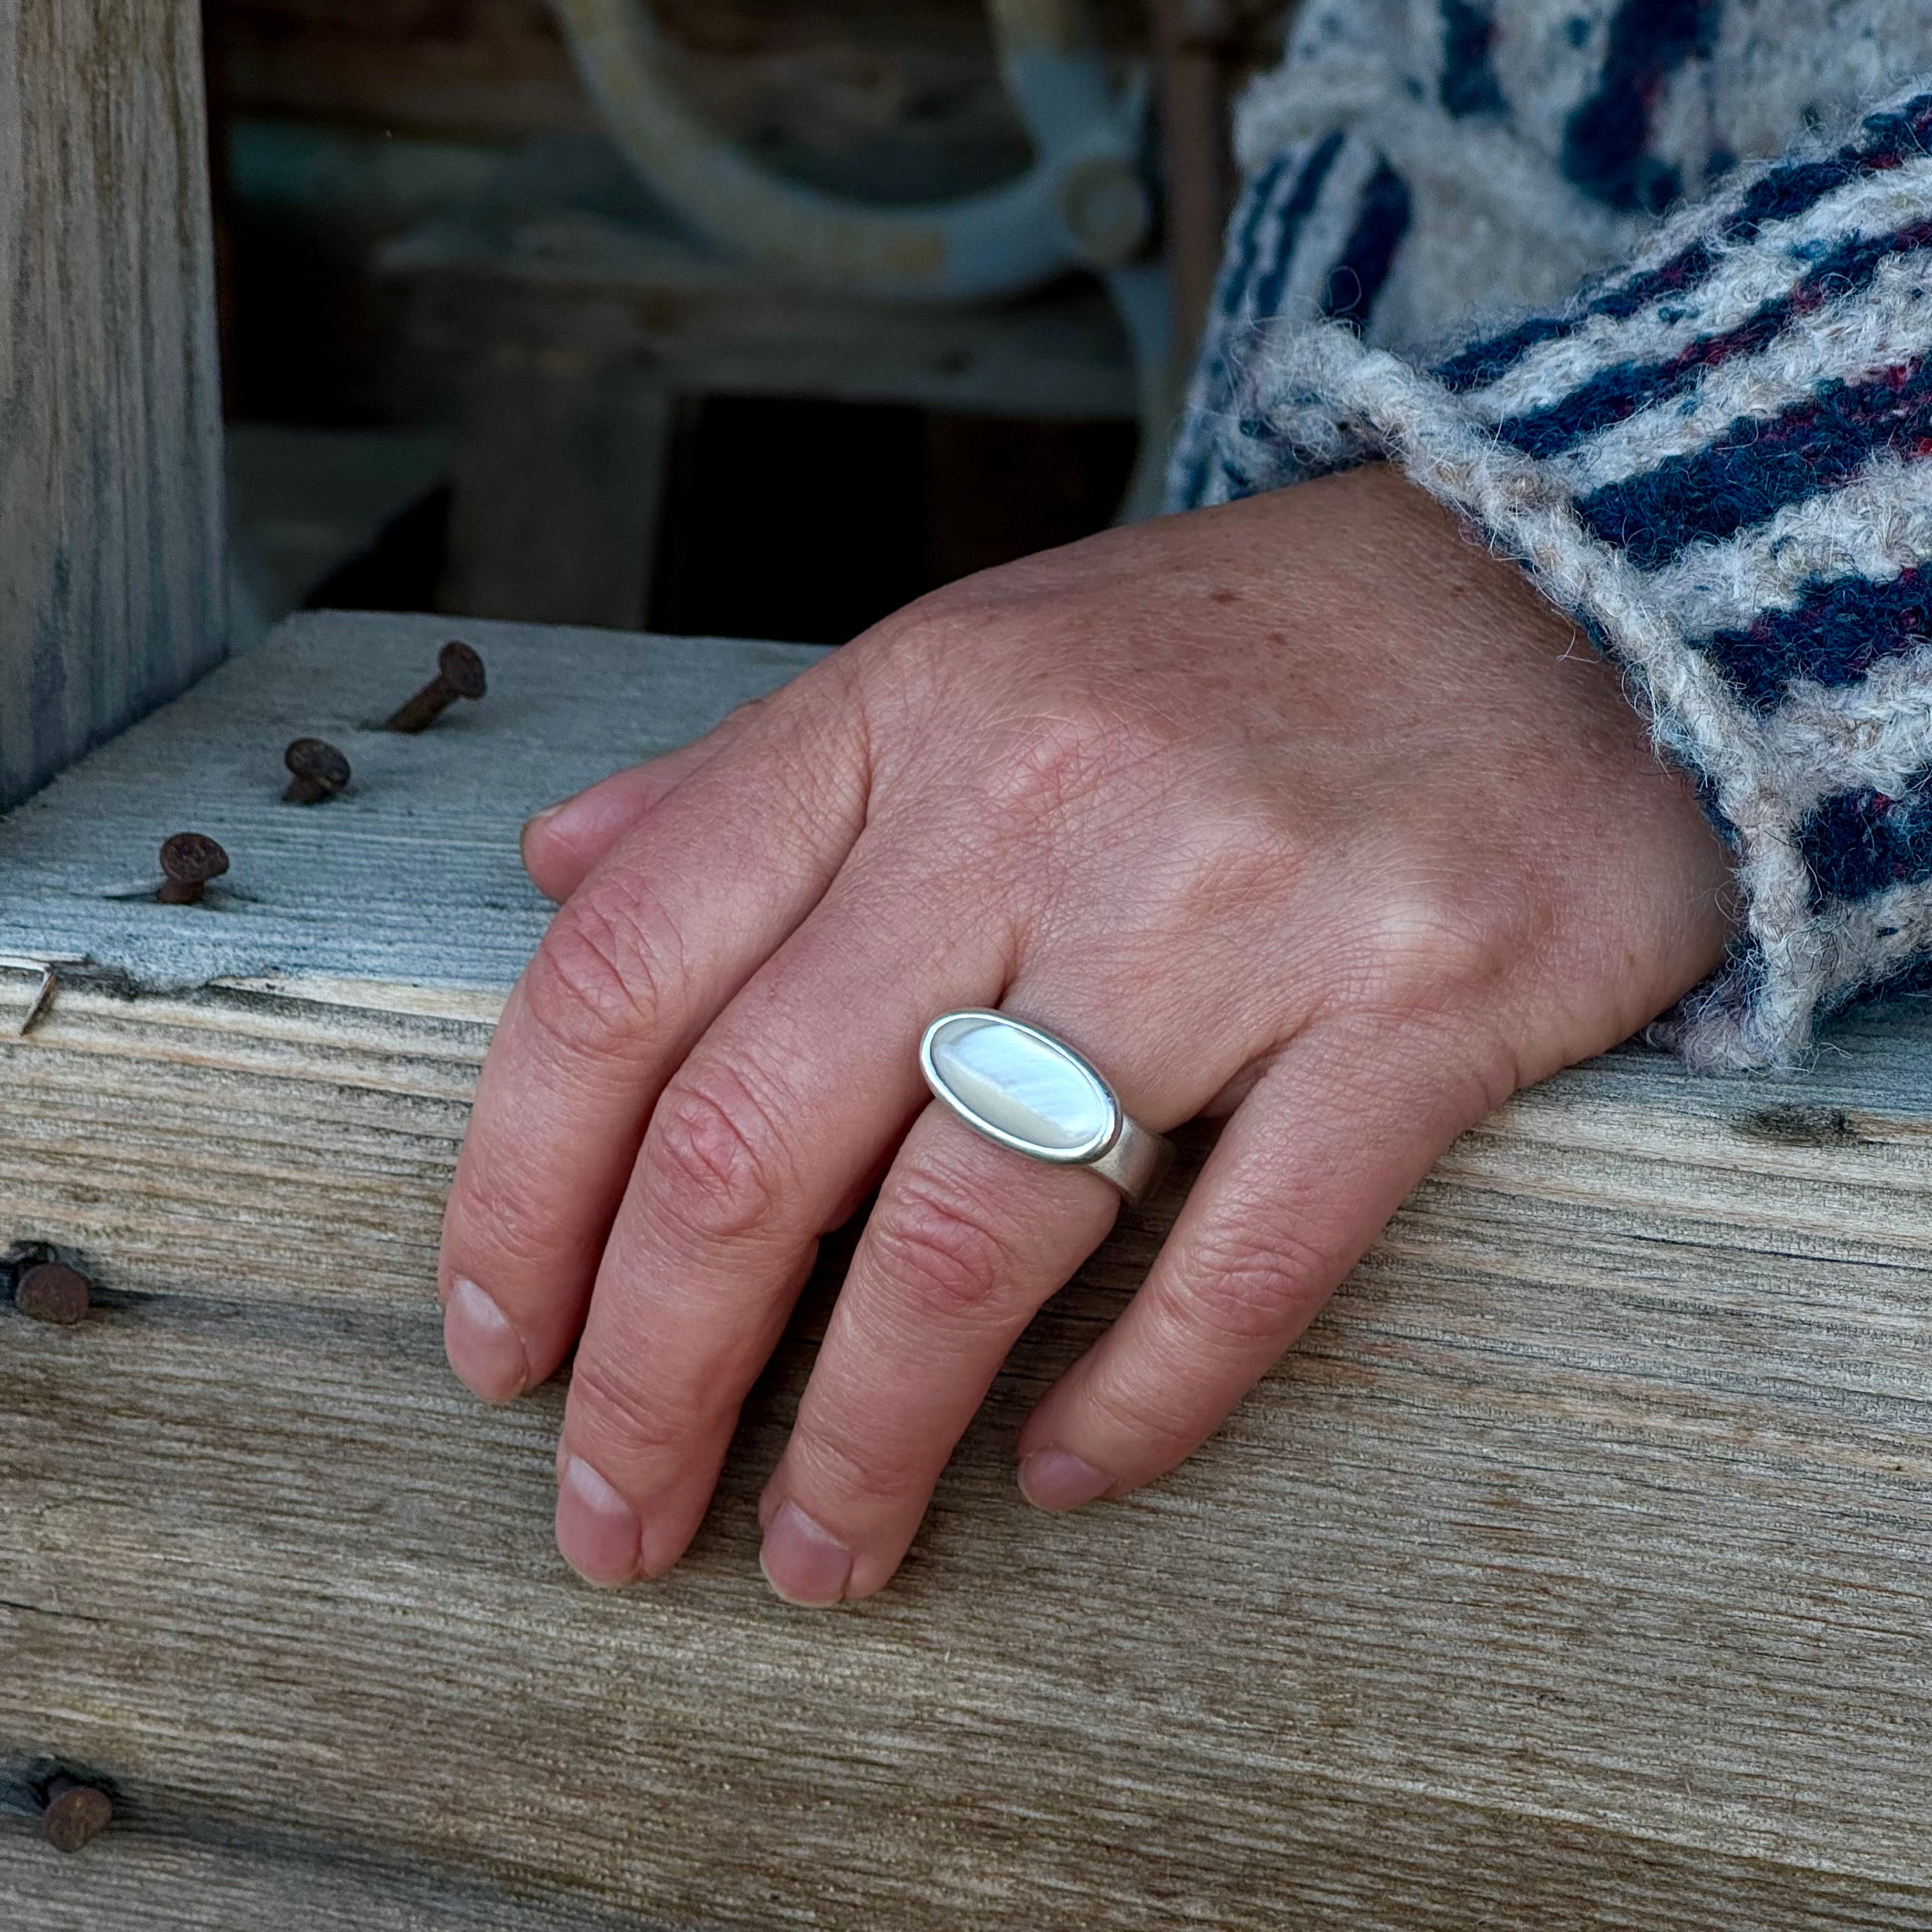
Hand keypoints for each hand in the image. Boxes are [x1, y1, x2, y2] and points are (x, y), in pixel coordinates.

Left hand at [438, 465, 1731, 1604]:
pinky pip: (1246, 1258)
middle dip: (651, 1374)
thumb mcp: (966, 659)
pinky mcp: (1422, 1003)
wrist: (1558, 588)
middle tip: (613, 1518)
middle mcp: (1041, 800)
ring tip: (815, 1553)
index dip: (519, 1193)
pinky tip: (1060, 1476)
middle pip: (758, 1140)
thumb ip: (755, 777)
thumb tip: (553, 873)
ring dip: (865, 1438)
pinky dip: (1138, 1401)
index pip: (622, 974)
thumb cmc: (1234, 650)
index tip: (499, 1350)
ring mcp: (1235, 905)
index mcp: (904, 712)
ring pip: (979, 1235)